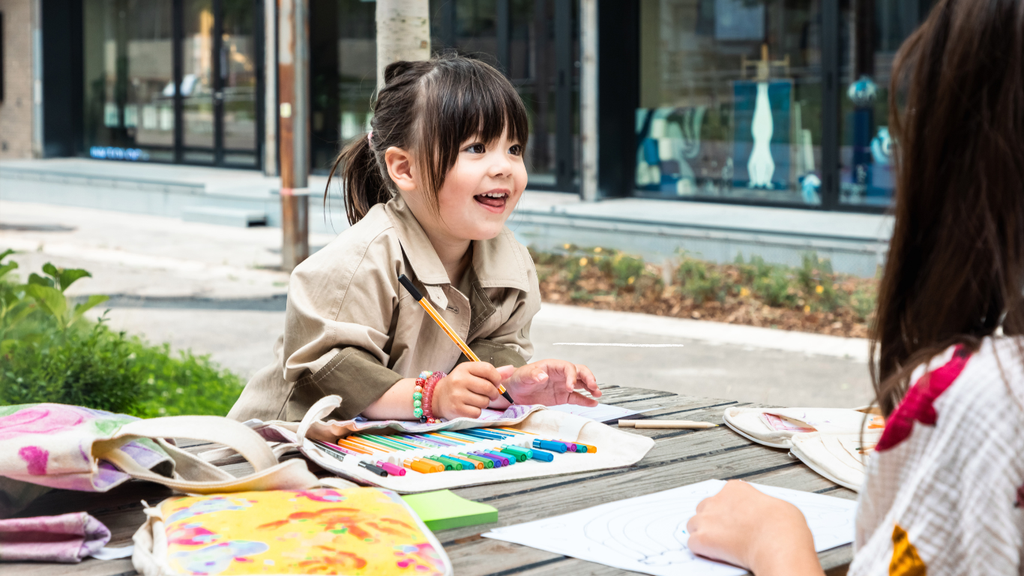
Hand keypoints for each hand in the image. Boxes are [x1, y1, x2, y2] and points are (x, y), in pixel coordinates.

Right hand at [433, 362, 502, 419]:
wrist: (438, 397)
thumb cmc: (459, 384)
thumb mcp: (472, 373)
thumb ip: (491, 372)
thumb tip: (511, 369)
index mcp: (464, 368)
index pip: (488, 369)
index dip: (497, 378)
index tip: (496, 382)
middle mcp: (459, 380)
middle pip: (488, 387)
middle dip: (494, 393)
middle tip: (491, 394)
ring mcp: (457, 395)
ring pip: (484, 401)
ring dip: (485, 403)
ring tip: (476, 400)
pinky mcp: (457, 410)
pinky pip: (478, 413)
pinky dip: (477, 412)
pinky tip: (470, 407)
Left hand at [501, 360, 601, 405]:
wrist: (515, 391)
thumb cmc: (519, 379)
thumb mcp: (524, 375)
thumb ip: (533, 374)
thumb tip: (543, 376)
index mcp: (553, 366)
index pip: (568, 367)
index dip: (572, 376)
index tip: (570, 386)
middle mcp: (561, 374)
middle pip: (580, 372)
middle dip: (588, 378)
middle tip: (593, 387)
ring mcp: (563, 385)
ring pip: (581, 383)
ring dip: (591, 387)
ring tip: (597, 393)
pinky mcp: (563, 396)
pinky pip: (577, 397)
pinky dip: (585, 400)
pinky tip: (592, 403)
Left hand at [686, 481, 823, 575]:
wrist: (779, 543)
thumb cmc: (784, 527)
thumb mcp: (778, 505)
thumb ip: (761, 506)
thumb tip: (763, 513)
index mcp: (735, 489)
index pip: (722, 496)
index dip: (727, 510)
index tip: (734, 519)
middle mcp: (718, 500)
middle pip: (704, 508)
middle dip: (712, 520)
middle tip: (725, 533)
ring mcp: (708, 518)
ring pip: (694, 524)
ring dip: (703, 533)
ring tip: (719, 545)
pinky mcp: (703, 538)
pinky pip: (692, 543)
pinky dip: (701, 550)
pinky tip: (714, 554)